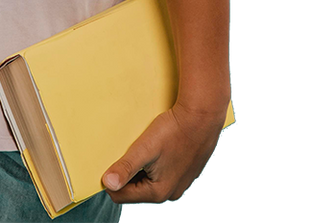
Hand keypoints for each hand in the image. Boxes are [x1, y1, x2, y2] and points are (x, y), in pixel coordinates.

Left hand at [102, 101, 226, 205]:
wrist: (203, 115)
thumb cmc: (174, 130)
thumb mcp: (144, 148)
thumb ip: (125, 167)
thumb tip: (107, 184)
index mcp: (158, 192)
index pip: (120, 196)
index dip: (111, 180)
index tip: (110, 161)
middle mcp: (171, 193)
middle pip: (135, 190)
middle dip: (128, 173)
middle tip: (130, 152)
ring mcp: (181, 184)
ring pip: (149, 181)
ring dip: (142, 168)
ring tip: (146, 148)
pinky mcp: (187, 173)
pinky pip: (163, 174)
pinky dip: (156, 164)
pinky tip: (160, 147)